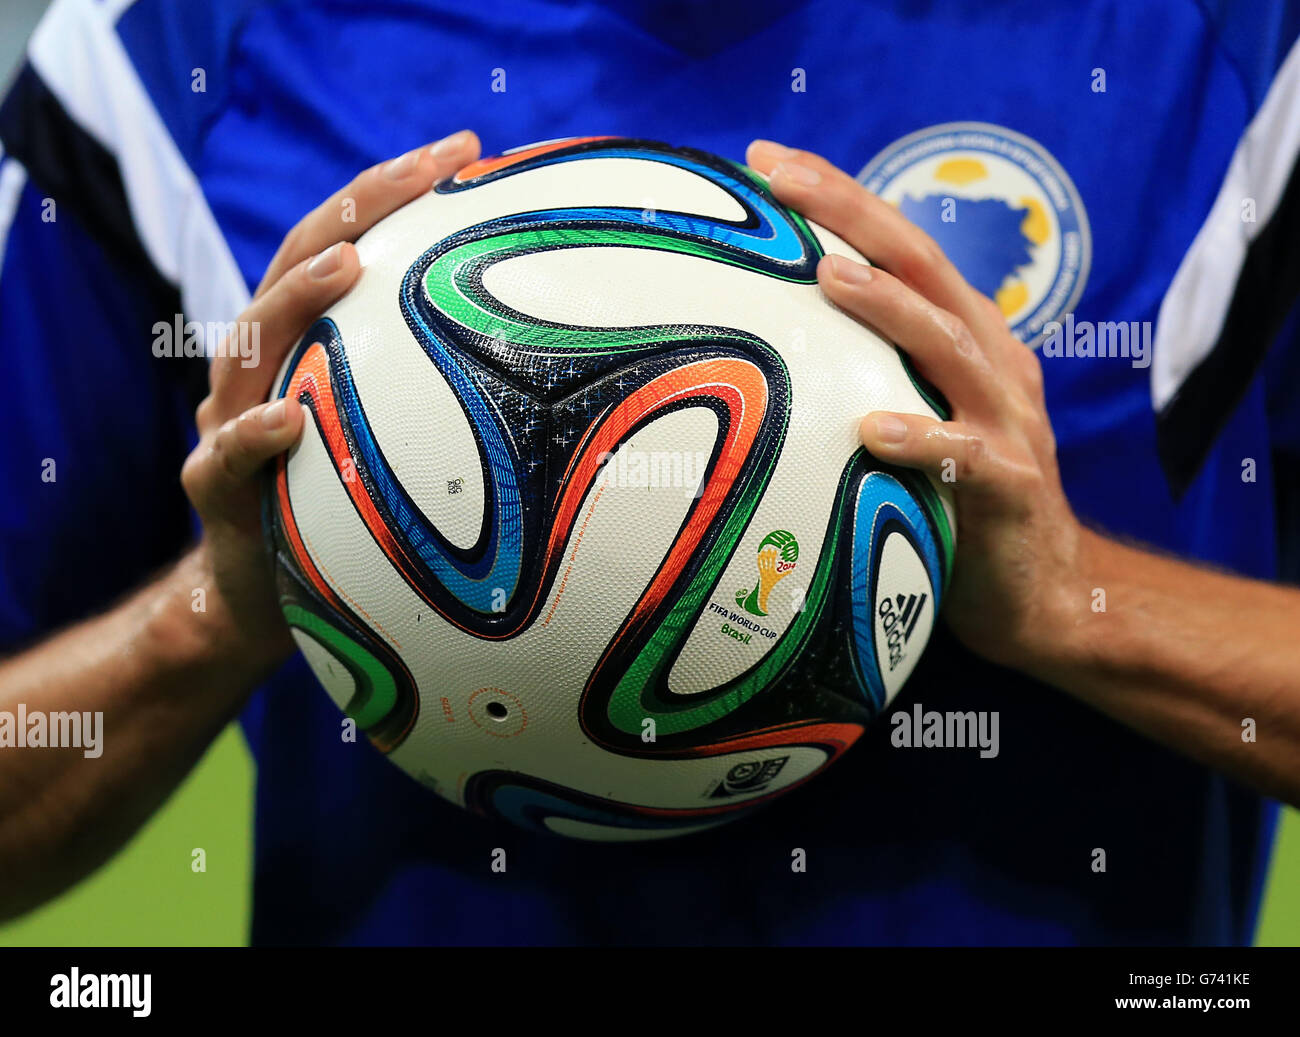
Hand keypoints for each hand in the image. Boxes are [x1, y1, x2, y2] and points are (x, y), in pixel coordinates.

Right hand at [179, 130, 480, 668]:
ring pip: (248, 345)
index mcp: (308, 345)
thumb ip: (447, 393)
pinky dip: (255, 435)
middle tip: (420, 168)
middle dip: (354, 209)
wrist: (265, 599)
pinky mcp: (214, 489)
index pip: (344, 243)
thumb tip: (570, 365)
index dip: (393, 190)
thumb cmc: (347, 512)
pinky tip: (290, 419)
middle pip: (295, 266)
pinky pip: (226, 457)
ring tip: (349, 264)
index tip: (464, 147)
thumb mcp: (400, 439)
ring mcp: (227, 421)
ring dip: (296, 299)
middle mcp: (263, 368)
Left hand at [746, 139, 1089, 672]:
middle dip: (855, 215)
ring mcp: (1009, 421)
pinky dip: (922, 437)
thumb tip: (759, 354)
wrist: (1046, 592)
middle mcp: (992, 363)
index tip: (766, 159)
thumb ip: (864, 379)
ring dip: (891, 308)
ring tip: (830, 276)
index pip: (899, 250)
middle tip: (782, 178)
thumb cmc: (957, 502)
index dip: (840, 198)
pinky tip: (870, 430)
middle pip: (926, 267)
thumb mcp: (914, 423)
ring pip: (951, 345)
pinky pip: (968, 456)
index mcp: (963, 340)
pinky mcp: (1014, 486)